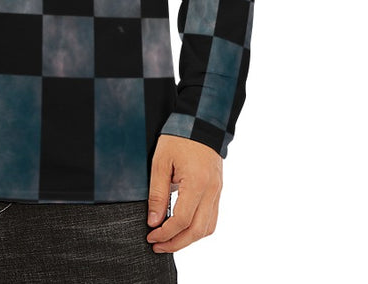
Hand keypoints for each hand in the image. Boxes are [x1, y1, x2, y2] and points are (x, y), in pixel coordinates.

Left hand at [146, 134, 222, 252]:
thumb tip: (153, 221)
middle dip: (176, 243)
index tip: (150, 236)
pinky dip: (198, 229)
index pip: (182, 220)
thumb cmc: (178, 138)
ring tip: (169, 241)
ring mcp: (217, 191)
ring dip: (188, 239)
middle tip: (157, 246)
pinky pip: (212, 218)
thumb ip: (157, 193)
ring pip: (208, 228)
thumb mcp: (161, 162)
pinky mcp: (217, 190)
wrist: (200, 121)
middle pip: (197, 230)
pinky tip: (184, 228)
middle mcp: (211, 191)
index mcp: (197, 183)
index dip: (165, 233)